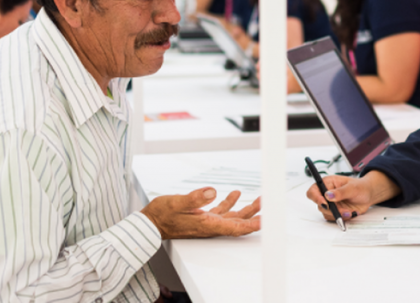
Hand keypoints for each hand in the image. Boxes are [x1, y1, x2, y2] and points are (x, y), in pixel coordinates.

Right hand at [141, 187, 260, 238]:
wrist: (150, 222)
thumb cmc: (162, 215)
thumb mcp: (176, 203)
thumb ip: (194, 198)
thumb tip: (212, 192)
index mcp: (207, 224)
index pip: (235, 227)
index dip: (252, 225)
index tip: (266, 220)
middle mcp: (210, 225)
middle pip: (239, 223)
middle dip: (255, 215)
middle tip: (269, 206)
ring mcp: (207, 222)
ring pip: (233, 217)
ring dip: (247, 210)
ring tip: (260, 200)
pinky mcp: (203, 217)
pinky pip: (222, 212)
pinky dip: (231, 203)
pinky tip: (235, 195)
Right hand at [305, 171, 400, 220]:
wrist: (368, 195)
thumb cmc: (360, 187)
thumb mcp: (352, 187)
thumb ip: (340, 192)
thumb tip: (328, 195)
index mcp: (328, 183)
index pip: (313, 190)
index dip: (316, 197)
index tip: (324, 203)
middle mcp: (326, 194)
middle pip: (319, 205)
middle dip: (332, 209)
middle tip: (343, 210)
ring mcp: (331, 204)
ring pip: (326, 213)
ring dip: (338, 214)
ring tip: (350, 211)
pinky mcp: (335, 211)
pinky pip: (333, 218)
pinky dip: (342, 218)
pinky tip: (350, 212)